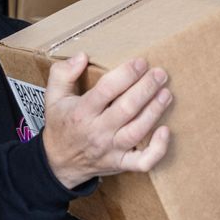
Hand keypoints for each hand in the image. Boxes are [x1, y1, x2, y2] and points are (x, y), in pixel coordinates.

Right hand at [40, 54, 172, 188]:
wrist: (59, 163)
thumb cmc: (61, 125)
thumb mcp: (53, 97)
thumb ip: (62, 73)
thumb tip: (82, 56)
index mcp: (81, 112)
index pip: (106, 90)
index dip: (126, 75)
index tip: (140, 62)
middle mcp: (98, 131)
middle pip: (127, 108)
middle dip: (146, 88)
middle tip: (159, 73)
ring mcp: (111, 150)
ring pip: (138, 131)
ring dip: (155, 111)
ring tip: (166, 93)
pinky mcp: (121, 163)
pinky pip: (144, 161)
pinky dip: (158, 149)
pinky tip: (165, 131)